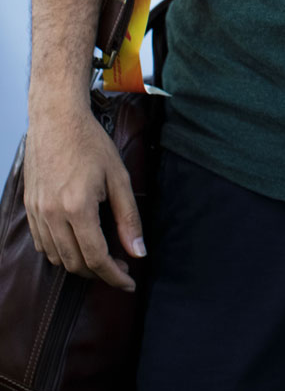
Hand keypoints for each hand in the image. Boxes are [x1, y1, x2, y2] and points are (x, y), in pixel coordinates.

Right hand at [23, 105, 144, 290]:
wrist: (57, 119)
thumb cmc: (90, 143)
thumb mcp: (119, 177)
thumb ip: (129, 217)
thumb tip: (138, 252)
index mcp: (77, 208)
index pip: (96, 259)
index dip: (114, 276)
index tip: (129, 282)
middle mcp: (52, 215)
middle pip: (76, 264)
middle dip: (100, 272)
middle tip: (120, 266)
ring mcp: (37, 213)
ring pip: (57, 258)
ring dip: (80, 264)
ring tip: (102, 256)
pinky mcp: (30, 208)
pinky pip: (43, 244)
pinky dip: (60, 251)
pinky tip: (77, 242)